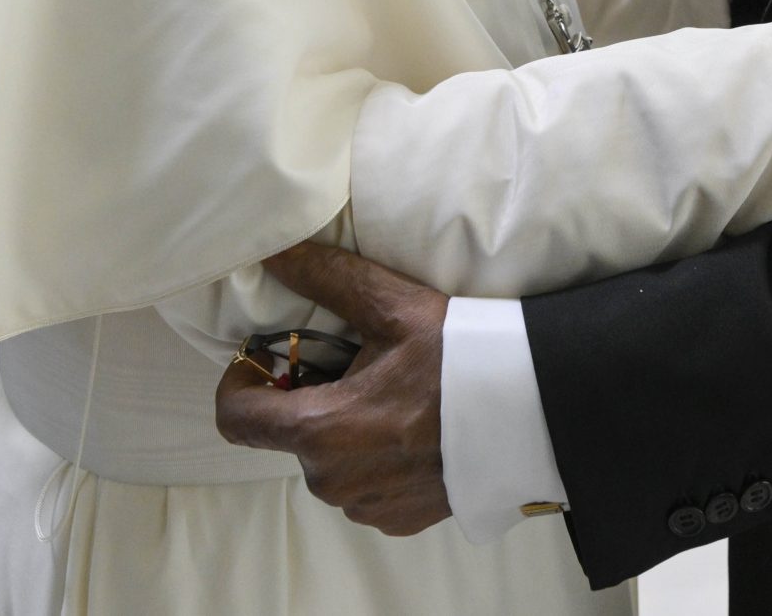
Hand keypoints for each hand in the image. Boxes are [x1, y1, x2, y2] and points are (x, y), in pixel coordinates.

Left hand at [214, 244, 450, 534]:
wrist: (535, 412)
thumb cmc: (461, 357)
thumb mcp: (393, 308)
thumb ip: (324, 277)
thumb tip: (271, 249)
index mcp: (321, 431)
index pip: (236, 419)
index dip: (242, 383)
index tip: (273, 359)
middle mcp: (333, 481)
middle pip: (290, 434)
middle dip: (312, 397)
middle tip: (360, 362)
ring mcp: (366, 507)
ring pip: (328, 461)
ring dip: (344, 430)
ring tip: (396, 396)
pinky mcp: (397, 521)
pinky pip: (363, 487)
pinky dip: (376, 459)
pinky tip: (416, 430)